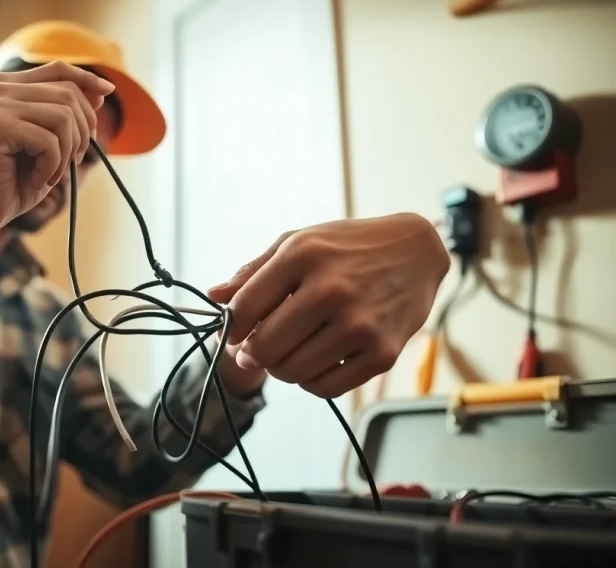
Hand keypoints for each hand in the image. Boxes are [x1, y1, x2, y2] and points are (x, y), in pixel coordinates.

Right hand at [0, 61, 115, 259]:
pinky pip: (50, 141)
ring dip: (68, 153)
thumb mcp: (44, 147)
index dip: (87, 80)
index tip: (106, 94)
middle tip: (70, 164)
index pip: (58, 69)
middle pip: (68, 94)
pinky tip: (37, 180)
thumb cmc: (5, 183)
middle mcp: (0, 88)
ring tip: (52, 175)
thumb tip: (100, 95)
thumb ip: (66, 119)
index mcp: (8, 87)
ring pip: (64, 117)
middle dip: (82, 133)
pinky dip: (52, 167)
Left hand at [207, 213, 448, 398]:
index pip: (244, 309)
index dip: (230, 330)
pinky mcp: (382, 353)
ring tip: (292, 350)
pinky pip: (326, 388)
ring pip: (293, 372)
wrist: (416, 251)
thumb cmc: (349, 246)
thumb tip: (214, 297)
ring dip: (283, 368)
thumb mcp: (297, 243)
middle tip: (255, 352)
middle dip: (252, 355)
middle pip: (265, 348)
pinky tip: (317, 359)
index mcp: (302, 256)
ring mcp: (359, 324)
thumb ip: (253, 272)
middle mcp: (331, 290)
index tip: (233, 336)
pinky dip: (312, 381)